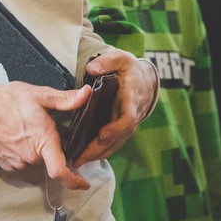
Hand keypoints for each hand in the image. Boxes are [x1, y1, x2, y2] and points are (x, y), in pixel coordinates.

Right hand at [0, 81, 91, 189]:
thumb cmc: (5, 101)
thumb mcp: (38, 95)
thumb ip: (64, 99)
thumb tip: (85, 95)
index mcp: (43, 141)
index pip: (61, 171)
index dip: (74, 181)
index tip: (83, 183)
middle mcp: (31, 156)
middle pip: (47, 157)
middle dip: (45, 144)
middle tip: (36, 125)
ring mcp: (16, 163)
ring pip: (32, 159)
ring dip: (31, 147)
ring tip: (21, 126)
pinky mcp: (4, 164)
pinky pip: (18, 160)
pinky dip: (19, 150)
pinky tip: (12, 134)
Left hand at [74, 47, 156, 165]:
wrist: (144, 81)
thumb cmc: (129, 69)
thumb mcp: (120, 58)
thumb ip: (107, 62)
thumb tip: (92, 69)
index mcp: (131, 99)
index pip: (127, 119)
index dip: (116, 128)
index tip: (101, 135)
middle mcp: (131, 116)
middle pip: (117, 138)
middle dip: (99, 149)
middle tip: (80, 158)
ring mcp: (126, 126)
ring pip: (114, 144)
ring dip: (97, 154)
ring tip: (77, 162)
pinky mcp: (120, 130)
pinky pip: (111, 144)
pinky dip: (99, 152)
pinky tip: (83, 157)